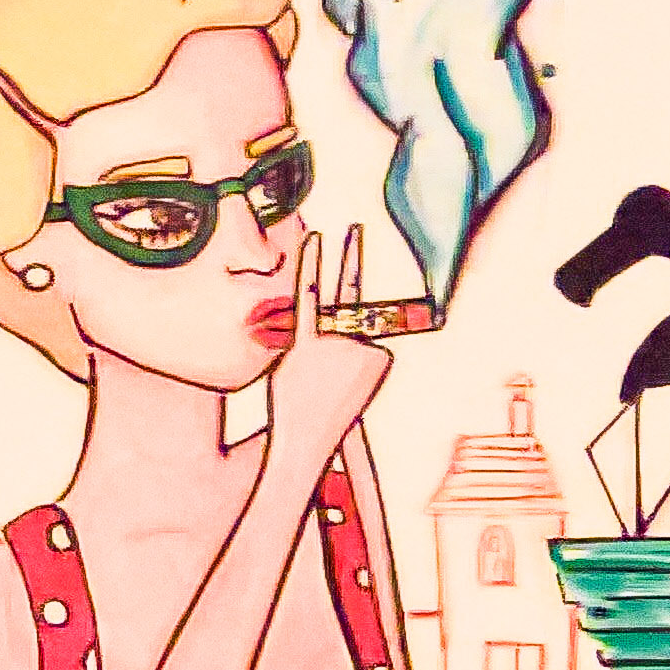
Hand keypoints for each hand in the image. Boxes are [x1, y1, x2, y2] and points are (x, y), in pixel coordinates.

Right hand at [265, 232, 390, 462]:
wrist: (308, 439)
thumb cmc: (292, 401)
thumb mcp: (289, 360)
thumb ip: (310, 331)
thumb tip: (339, 320)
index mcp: (306, 340)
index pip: (309, 292)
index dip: (313, 262)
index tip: (317, 237)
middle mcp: (337, 343)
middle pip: (342, 301)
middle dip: (350, 260)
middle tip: (355, 229)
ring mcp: (361, 352)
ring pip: (357, 331)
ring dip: (349, 345)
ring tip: (333, 381)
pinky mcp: (379, 362)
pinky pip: (371, 347)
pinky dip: (363, 358)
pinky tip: (349, 382)